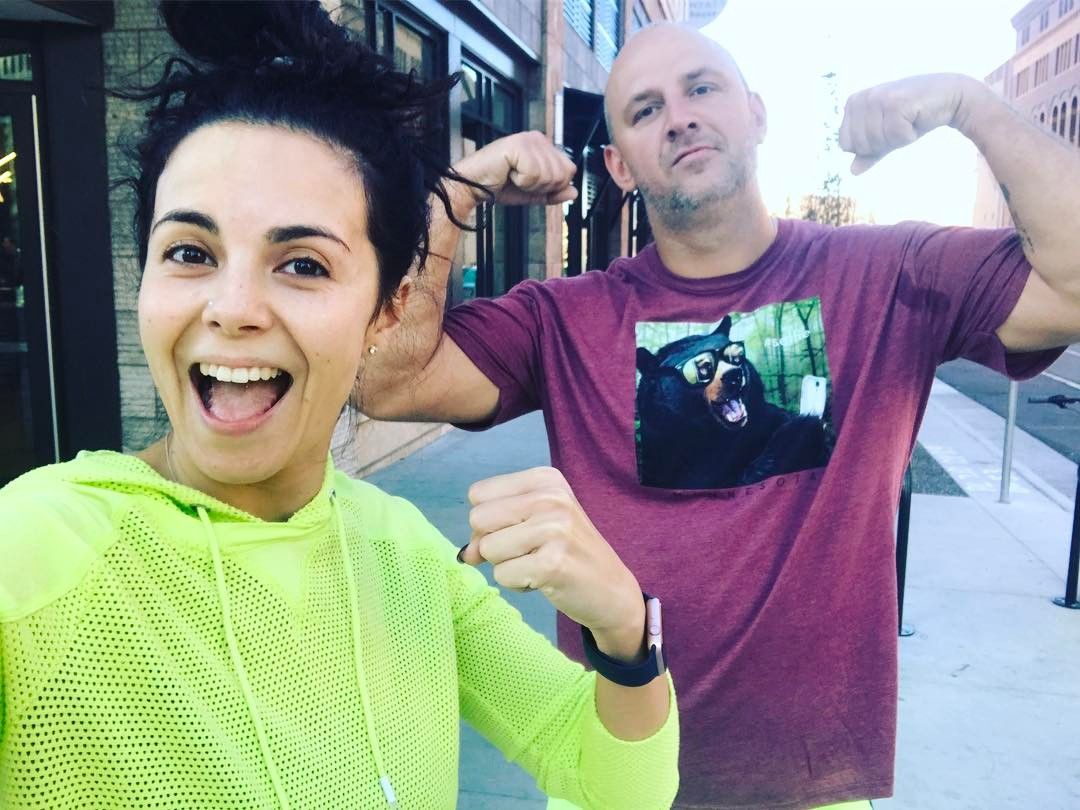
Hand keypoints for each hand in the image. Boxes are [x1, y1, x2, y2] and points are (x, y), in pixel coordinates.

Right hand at [452, 131, 577, 206]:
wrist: (474, 187)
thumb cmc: (500, 186)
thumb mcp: (534, 193)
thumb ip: (554, 192)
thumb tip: (574, 192)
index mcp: (544, 146)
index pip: (569, 170)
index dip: (553, 186)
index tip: (532, 184)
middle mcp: (538, 138)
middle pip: (563, 174)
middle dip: (543, 186)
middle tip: (521, 181)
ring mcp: (528, 140)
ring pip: (549, 175)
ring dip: (531, 185)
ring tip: (513, 176)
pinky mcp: (518, 145)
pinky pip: (534, 174)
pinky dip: (521, 182)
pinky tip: (508, 173)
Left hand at [460, 466, 645, 661]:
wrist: (611, 589)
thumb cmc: (568, 553)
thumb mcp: (534, 525)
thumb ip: (492, 530)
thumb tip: (465, 553)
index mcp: (545, 479)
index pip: (478, 494)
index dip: (488, 521)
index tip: (517, 532)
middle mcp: (550, 496)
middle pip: (478, 519)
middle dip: (493, 544)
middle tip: (528, 552)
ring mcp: (554, 528)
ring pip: (487, 549)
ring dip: (506, 566)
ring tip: (538, 565)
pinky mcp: (552, 563)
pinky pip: (502, 576)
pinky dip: (517, 585)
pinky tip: (545, 579)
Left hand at [838, 73, 983, 174]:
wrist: (949, 96)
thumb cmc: (915, 116)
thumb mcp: (888, 136)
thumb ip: (869, 153)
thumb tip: (852, 171)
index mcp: (853, 103)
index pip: (845, 144)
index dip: (869, 147)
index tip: (887, 130)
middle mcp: (861, 98)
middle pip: (860, 145)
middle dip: (883, 144)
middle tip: (900, 125)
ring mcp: (876, 98)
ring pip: (876, 142)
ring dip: (897, 138)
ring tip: (908, 121)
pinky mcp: (894, 103)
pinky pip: (895, 136)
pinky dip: (908, 135)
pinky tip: (916, 118)